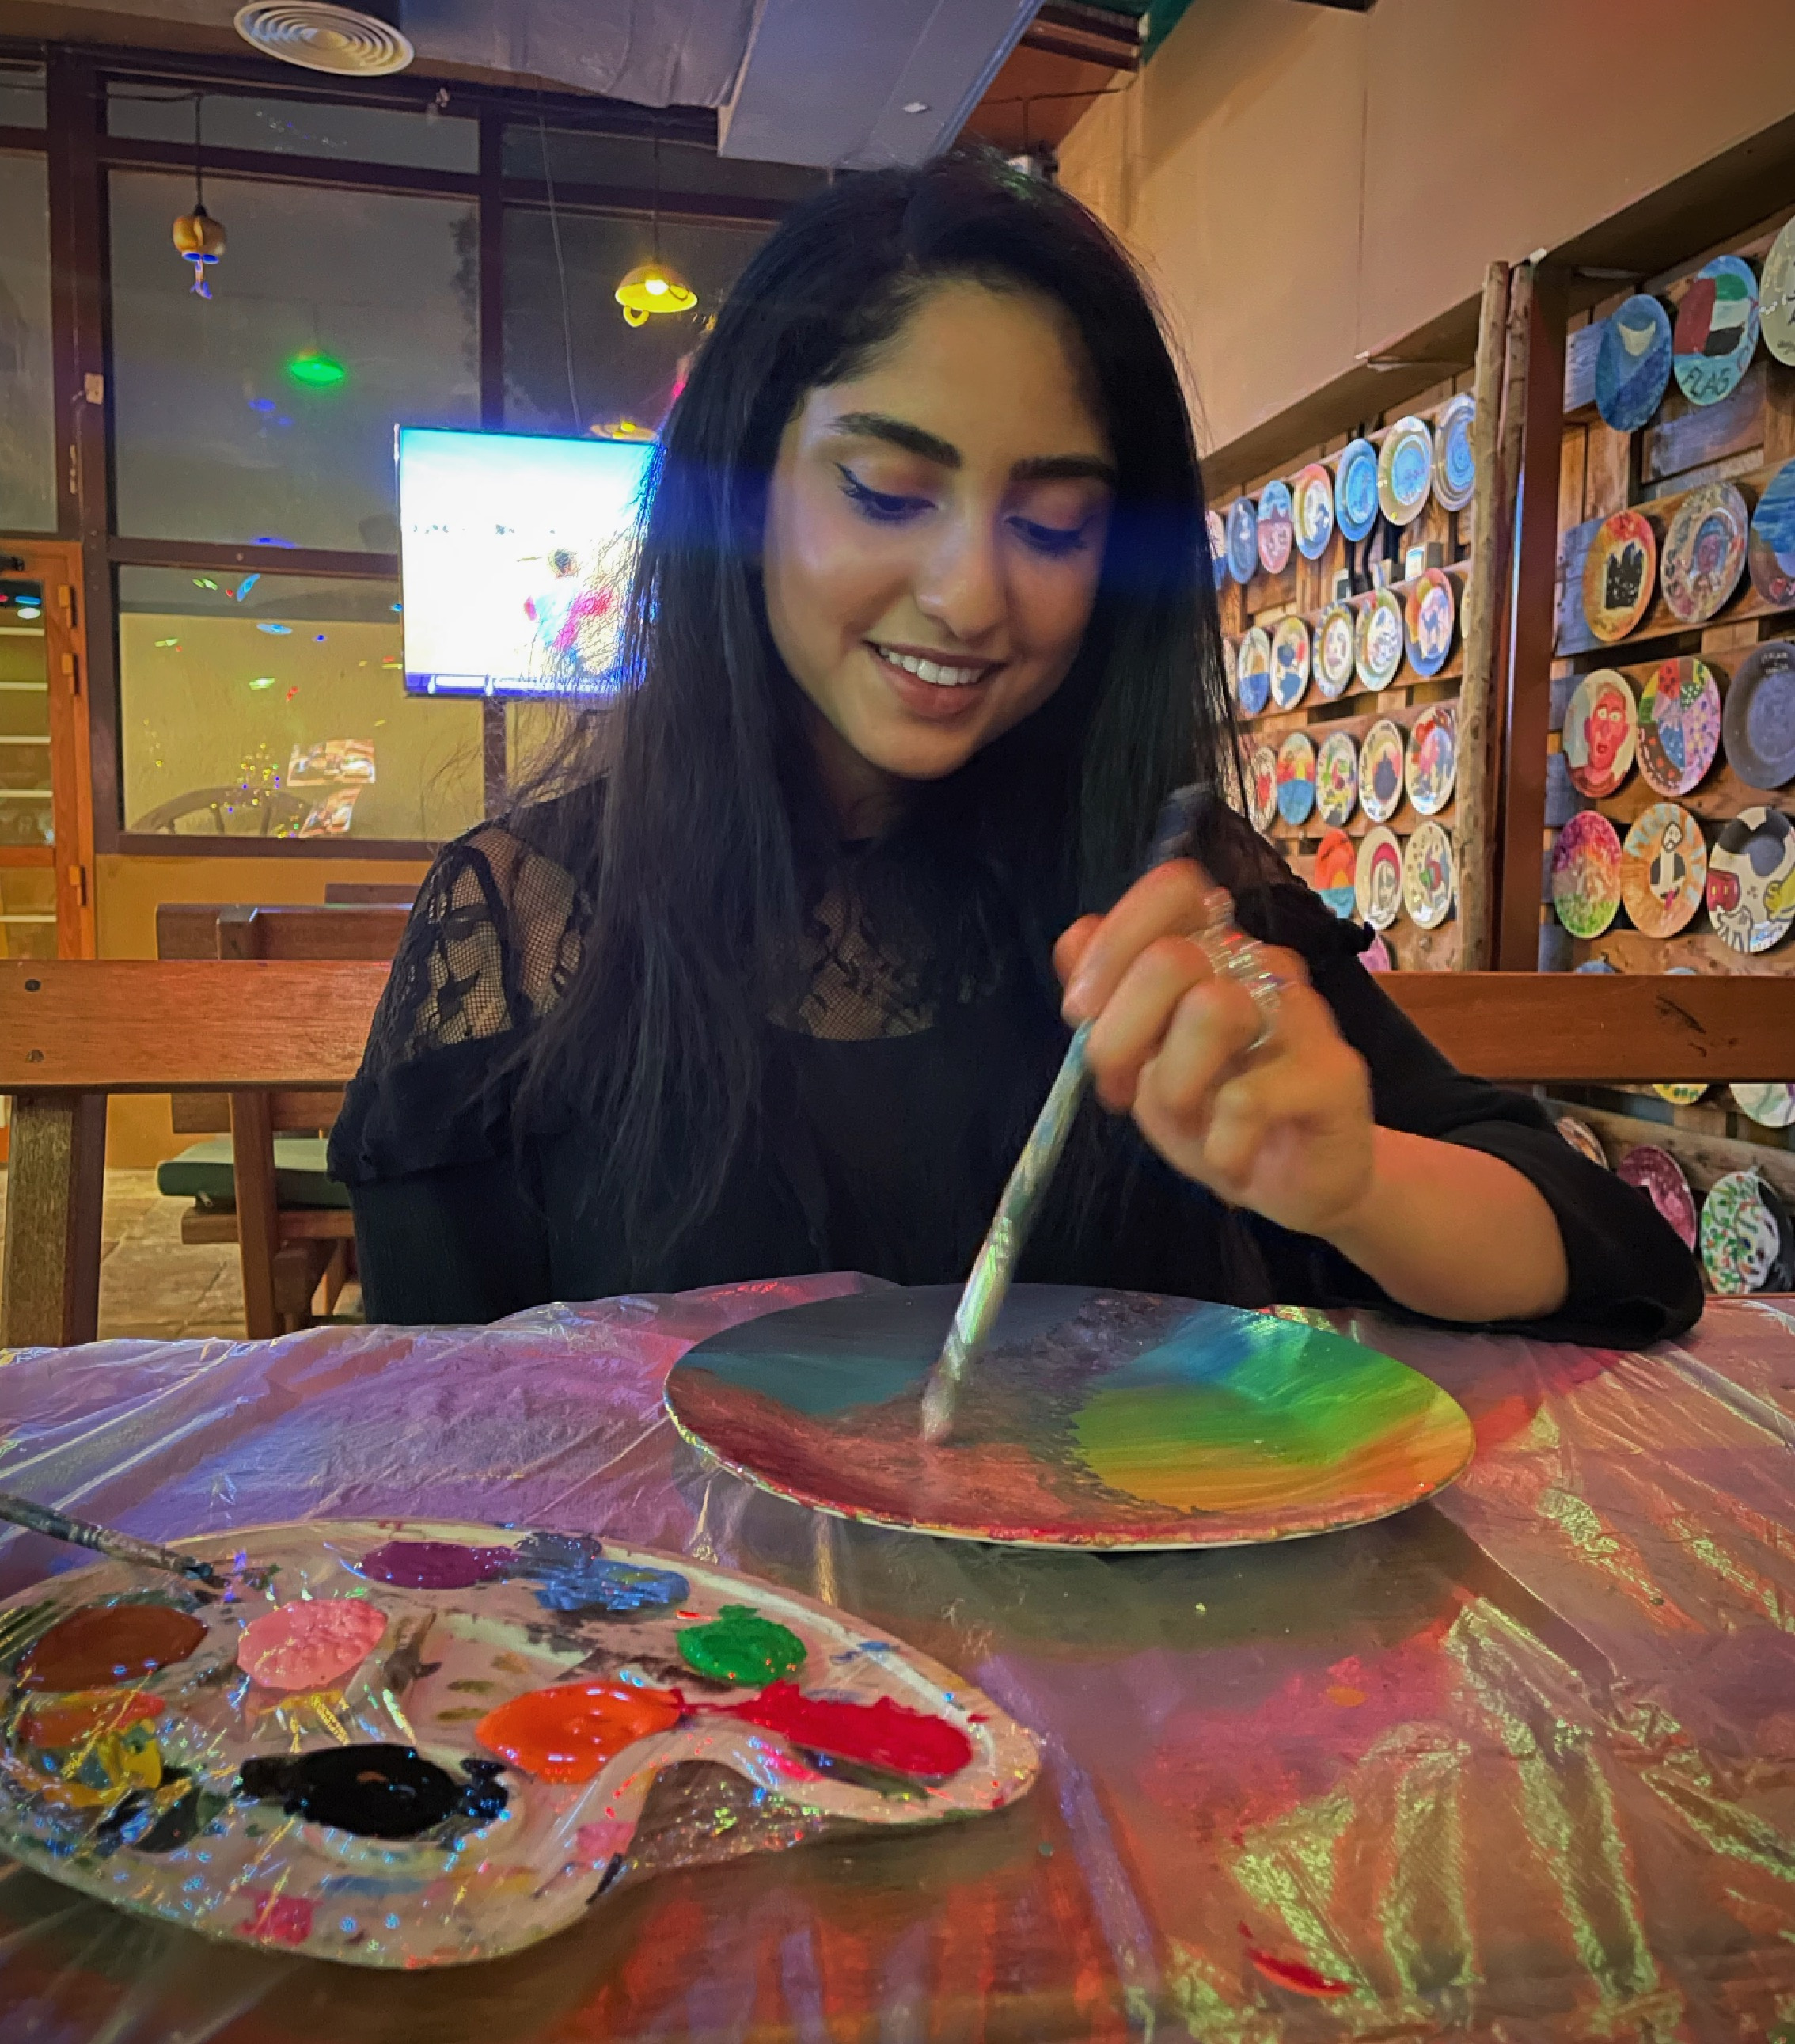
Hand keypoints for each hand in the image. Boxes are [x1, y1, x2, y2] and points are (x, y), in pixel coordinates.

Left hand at [1055, 859, 1376, 1240]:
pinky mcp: (1336, 1071)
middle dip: (1119, 1036)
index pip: (1174, 889)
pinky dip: (1221, 1144)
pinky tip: (1229, 1158)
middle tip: (1121, 1091)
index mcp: (1214, 950)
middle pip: (1172, 958)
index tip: (1083, 1014)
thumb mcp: (1141, 1062)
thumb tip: (1076, 939)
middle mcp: (1262, 965)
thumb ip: (1106, 1001)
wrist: (1296, 1184)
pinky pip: (1250, 1097)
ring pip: (1213, 1011)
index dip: (1114, 945)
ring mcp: (1304, 1013)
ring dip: (1173, 1085)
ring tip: (1189, 1121)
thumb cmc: (1214, 1113)